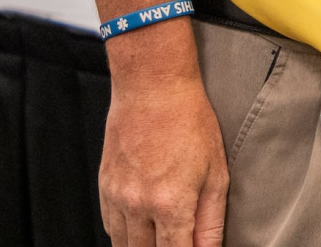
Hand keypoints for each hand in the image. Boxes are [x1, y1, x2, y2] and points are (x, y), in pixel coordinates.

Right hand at [97, 71, 228, 246]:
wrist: (152, 88)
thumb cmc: (189, 122)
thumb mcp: (216, 173)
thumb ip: (212, 222)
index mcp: (171, 204)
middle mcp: (139, 206)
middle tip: (179, 238)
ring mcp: (117, 198)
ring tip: (162, 236)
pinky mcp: (104, 188)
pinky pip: (110, 228)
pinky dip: (125, 234)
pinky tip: (143, 227)